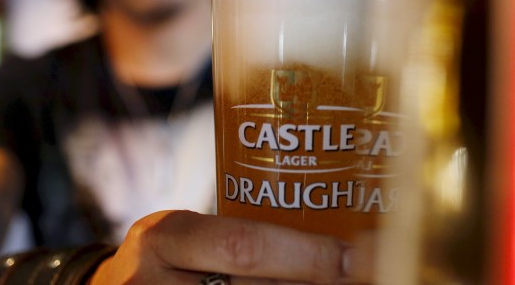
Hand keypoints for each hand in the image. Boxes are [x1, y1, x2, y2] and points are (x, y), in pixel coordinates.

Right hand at [88, 210, 371, 283]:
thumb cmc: (164, 259)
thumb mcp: (186, 234)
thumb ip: (236, 237)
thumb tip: (328, 240)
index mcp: (165, 236)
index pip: (244, 245)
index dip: (305, 254)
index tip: (353, 255)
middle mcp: (154, 281)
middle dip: (314, 284)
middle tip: (360, 277)